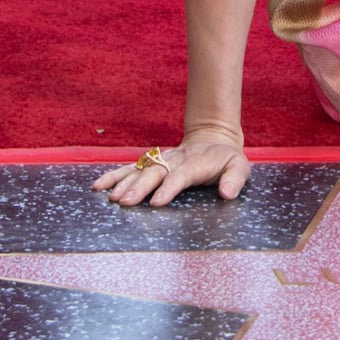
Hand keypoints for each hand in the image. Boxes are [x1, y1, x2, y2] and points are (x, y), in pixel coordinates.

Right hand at [91, 127, 250, 205]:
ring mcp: (161, 160)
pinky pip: (131, 168)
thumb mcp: (240, 167)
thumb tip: (227, 193)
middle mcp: (174, 161)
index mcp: (195, 164)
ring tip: (109, 197)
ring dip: (123, 182)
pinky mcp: (152, 162)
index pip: (180, 176)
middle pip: (155, 173)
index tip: (156, 202)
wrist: (213, 138)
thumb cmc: (227, 159)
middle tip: (125, 202)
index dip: (169, 188)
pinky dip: (114, 175)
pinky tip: (98, 185)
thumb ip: (235, 179)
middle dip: (139, 188)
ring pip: (140, 170)